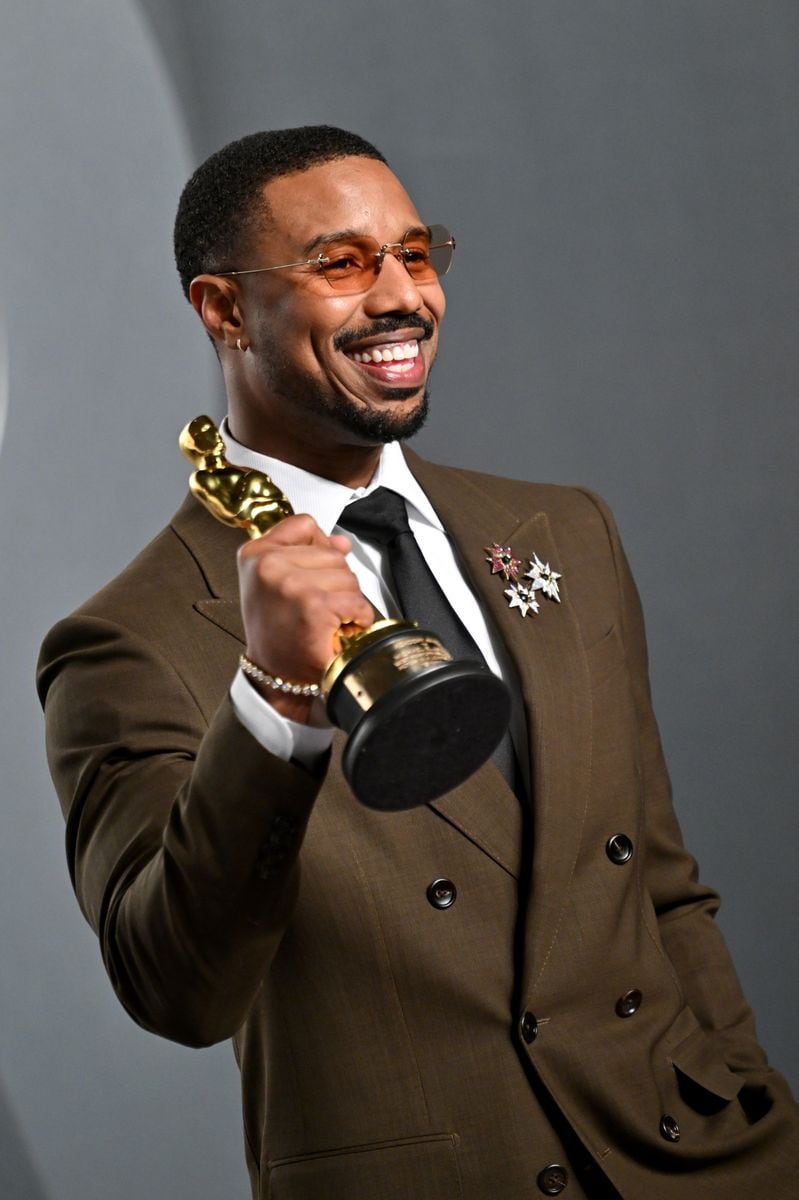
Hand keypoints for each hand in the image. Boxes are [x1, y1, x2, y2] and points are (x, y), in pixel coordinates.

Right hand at [237, 515, 373, 720]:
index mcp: (255, 553)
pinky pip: (357, 601)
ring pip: (348, 576)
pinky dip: (357, 618)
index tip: (312, 573)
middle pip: (333, 553)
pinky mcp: (314, 605)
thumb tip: (341, 542)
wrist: (274, 675)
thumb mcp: (277, 582)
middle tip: (315, 608)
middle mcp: (268, 565)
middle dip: (335, 582)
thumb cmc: (276, 632)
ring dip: (346, 601)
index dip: (318, 548)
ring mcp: (291, 584)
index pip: (304, 524)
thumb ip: (307, 552)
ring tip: (324, 620)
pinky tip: (338, 630)